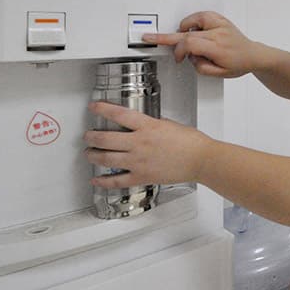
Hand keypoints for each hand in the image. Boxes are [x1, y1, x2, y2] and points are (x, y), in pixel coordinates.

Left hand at [85, 102, 213, 187]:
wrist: (202, 160)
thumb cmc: (192, 143)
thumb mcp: (170, 124)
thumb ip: (153, 124)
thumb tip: (142, 125)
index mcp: (148, 127)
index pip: (118, 114)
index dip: (102, 109)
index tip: (94, 107)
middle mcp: (139, 143)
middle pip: (106, 138)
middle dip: (92, 136)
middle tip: (87, 135)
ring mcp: (139, 161)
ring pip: (106, 159)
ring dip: (93, 155)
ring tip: (89, 153)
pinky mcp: (142, 176)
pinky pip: (117, 180)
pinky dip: (104, 182)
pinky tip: (96, 181)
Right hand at [142, 11, 259, 77]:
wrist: (253, 55)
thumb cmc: (238, 64)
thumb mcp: (218, 74)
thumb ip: (201, 67)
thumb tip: (190, 57)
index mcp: (217, 48)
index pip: (190, 44)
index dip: (178, 51)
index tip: (177, 58)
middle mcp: (218, 34)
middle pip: (187, 33)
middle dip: (167, 37)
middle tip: (149, 37)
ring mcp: (220, 25)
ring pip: (193, 21)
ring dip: (184, 29)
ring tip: (187, 38)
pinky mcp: (221, 20)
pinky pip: (202, 15)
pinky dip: (194, 20)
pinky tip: (194, 28)